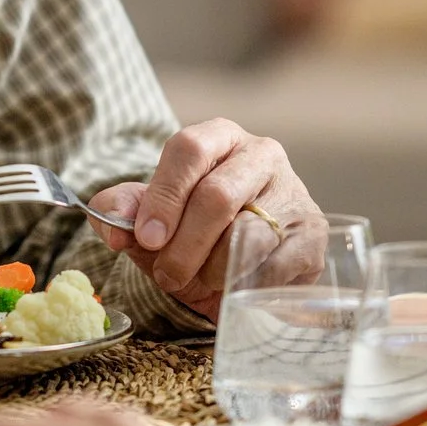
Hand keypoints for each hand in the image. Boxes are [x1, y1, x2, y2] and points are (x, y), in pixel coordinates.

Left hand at [85, 120, 318, 318]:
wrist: (244, 269)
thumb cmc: (193, 233)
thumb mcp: (151, 221)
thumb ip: (123, 213)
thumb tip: (113, 225)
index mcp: (218, 137)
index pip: (189, 149)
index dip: (164, 195)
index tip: (147, 237)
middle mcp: (261, 154)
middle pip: (218, 194)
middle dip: (185, 244)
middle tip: (167, 274)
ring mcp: (293, 192)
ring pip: (248, 234)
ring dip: (213, 270)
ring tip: (200, 281)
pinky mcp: (313, 233)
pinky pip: (276, 265)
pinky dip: (246, 284)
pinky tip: (233, 288)